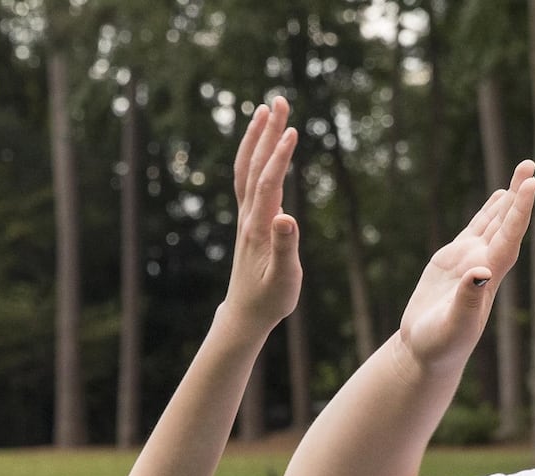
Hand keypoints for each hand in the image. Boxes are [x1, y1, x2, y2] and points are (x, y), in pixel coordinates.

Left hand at [224, 96, 301, 328]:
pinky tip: (263, 148)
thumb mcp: (283, 279)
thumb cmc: (268, 301)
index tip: (291, 131)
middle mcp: (248, 217)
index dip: (279, 158)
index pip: (268, 184)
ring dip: (256, 139)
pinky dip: (254, 158)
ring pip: (248, 170)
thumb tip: (287, 217)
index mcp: (258, 228)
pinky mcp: (249, 222)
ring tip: (266, 111)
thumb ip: (285, 248)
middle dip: (267, 133)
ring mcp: (246, 218)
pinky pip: (249, 181)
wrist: (244, 315)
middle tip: (278, 101)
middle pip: (255, 166)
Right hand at [398, 160, 534, 368]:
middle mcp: (485, 264)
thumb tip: (480, 272)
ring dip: (508, 198)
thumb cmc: (440, 344)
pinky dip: (488, 212)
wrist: (426, 352)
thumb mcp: (454, 325)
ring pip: (494, 222)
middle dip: (519, 195)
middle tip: (530, 164)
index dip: (520, 211)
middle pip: (507, 223)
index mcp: (489, 277)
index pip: (509, 237)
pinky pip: (475, 230)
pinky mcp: (452, 261)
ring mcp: (470, 261)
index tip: (530, 184)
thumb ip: (468, 299)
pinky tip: (498, 198)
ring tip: (522, 171)